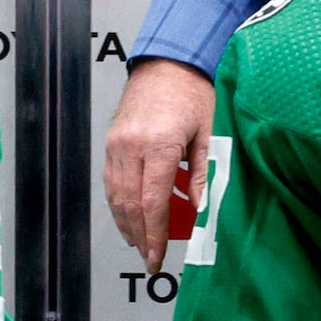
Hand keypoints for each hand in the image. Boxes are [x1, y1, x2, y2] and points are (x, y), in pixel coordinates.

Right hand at [106, 57, 214, 269]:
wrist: (169, 60)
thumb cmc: (194, 91)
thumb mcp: (210, 131)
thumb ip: (204, 172)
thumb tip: (201, 209)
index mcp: (159, 144)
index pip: (152, 202)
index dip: (154, 235)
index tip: (157, 256)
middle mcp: (132, 145)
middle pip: (130, 204)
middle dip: (140, 237)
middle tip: (150, 260)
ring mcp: (117, 143)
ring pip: (116, 195)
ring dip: (126, 224)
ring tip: (140, 244)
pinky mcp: (112, 141)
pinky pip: (111, 180)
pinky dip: (119, 203)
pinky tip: (129, 217)